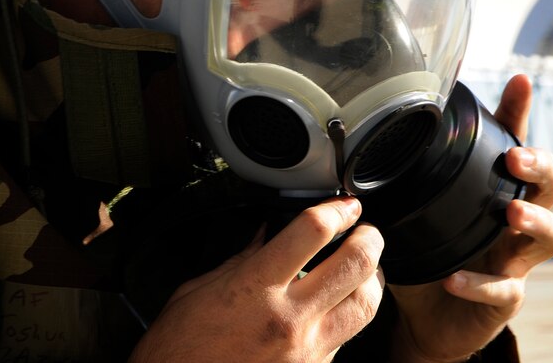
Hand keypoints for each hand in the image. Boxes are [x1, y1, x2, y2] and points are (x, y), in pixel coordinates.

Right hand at [129, 197, 383, 362]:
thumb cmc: (179, 348)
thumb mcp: (198, 290)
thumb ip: (240, 260)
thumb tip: (266, 236)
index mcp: (254, 288)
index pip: (312, 232)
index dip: (336, 210)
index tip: (344, 205)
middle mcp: (288, 319)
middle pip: (356, 266)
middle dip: (369, 239)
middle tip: (365, 230)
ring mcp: (307, 351)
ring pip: (366, 306)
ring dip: (372, 280)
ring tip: (364, 267)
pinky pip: (346, 340)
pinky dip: (348, 317)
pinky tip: (335, 307)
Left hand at [388, 74, 552, 362]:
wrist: (423, 315)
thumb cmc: (424, 252)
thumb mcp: (412, 208)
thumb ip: (402, 178)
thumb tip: (367, 134)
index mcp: (490, 191)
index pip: (513, 144)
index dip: (519, 113)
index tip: (518, 82)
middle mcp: (512, 221)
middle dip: (542, 166)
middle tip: (516, 158)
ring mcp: (514, 259)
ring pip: (552, 236)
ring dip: (534, 220)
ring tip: (510, 212)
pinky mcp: (504, 299)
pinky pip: (503, 290)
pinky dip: (480, 283)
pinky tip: (456, 279)